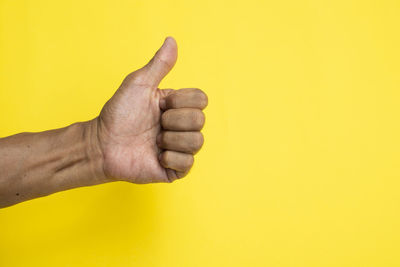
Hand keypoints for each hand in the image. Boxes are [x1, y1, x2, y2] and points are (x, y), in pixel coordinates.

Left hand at [94, 37, 207, 182]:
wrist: (102, 144)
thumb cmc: (118, 114)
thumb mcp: (138, 84)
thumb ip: (159, 64)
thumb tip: (171, 40)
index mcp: (178, 106)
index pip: (201, 99)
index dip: (180, 102)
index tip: (160, 104)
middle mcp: (182, 127)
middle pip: (200, 121)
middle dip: (173, 121)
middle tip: (154, 124)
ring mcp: (179, 148)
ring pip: (197, 142)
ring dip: (170, 139)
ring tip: (154, 140)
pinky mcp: (175, 169)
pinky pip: (188, 163)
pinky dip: (170, 158)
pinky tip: (156, 156)